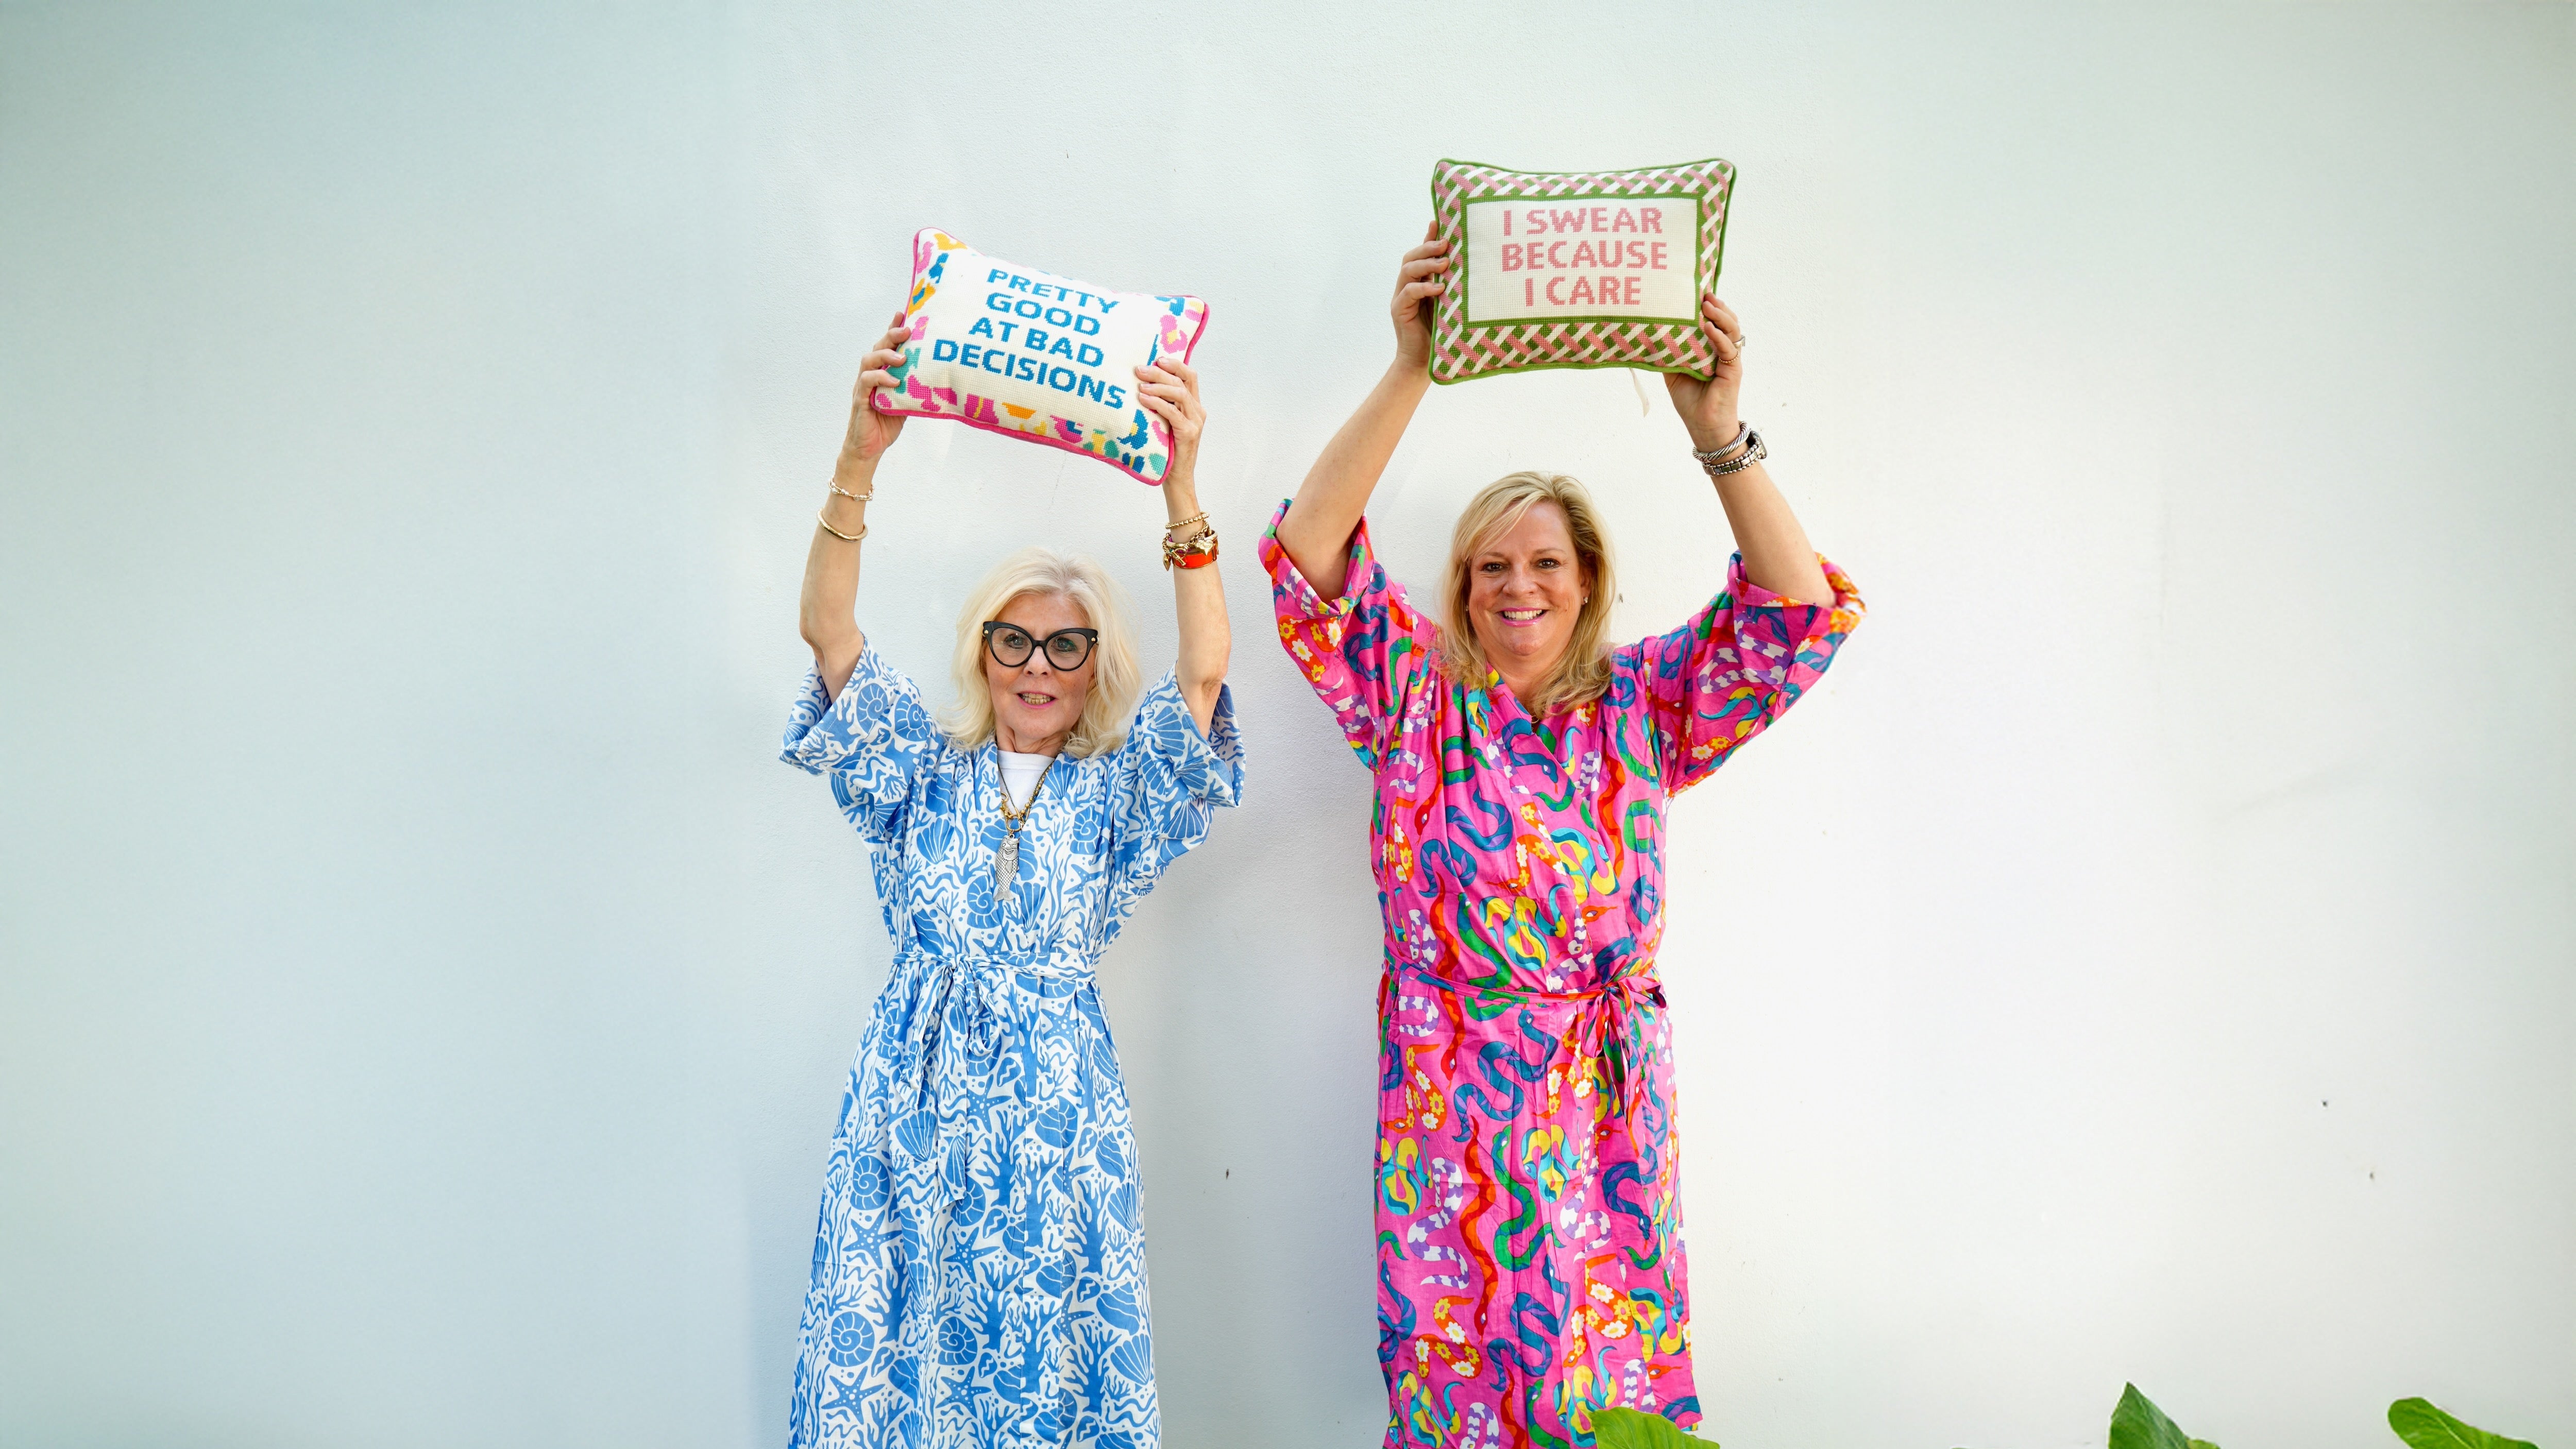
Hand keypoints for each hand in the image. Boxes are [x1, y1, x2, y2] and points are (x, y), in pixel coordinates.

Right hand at [843, 310, 911, 465]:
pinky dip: (880, 378)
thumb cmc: (888, 422)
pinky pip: (867, 382)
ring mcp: (863, 386)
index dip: (893, 328)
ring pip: (869, 360)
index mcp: (883, 372)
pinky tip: (893, 379)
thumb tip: (939, 373)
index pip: (887, 345)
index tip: (904, 314)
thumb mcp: (907, 400)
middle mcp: (871, 375)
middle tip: (907, 330)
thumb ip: (915, 385)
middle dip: (892, 336)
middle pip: (878, 347)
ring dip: (886, 355)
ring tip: (902, 357)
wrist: (871, 447)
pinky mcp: (860, 399)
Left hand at [1134, 357, 1205, 482]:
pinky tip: (1144, 399)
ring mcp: (1195, 422)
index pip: (1189, 376)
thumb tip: (1139, 385)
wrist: (1176, 477)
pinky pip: (1174, 413)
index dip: (1175, 364)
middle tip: (1139, 370)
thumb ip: (1161, 405)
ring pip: (1180, 394)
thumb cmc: (1166, 449)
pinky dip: (1158, 403)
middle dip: (1160, 373)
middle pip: (1182, 382)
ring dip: (1158, 387)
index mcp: (1194, 405)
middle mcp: (1198, 411)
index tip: (1157, 359)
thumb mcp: (1163, 422)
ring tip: (1140, 385)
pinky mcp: (1189, 433)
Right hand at [1392, 222, 1448, 371]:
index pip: (1421, 253)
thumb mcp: (1451, 303)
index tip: (1440, 223)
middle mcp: (1407, 286)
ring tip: (1445, 263)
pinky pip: (1408, 293)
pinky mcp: (1399, 311)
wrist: (1425, 362)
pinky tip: (1439, 287)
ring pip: (1407, 271)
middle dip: (1428, 247)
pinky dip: (1423, 288)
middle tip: (1447, 244)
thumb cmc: (1442, 332)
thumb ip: (1453, 284)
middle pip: (1411, 257)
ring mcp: (1401, 298)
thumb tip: (1468, 264)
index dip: (1428, 237)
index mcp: (1419, 281)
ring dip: (1426, 264)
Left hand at [1664, 294, 1745, 450]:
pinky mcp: (1733, 370)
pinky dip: (1719, 336)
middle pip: (1726, 320)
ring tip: (1707, 304)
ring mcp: (1730, 359)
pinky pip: (1728, 349)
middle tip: (1703, 291)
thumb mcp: (1672, 371)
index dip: (1708, 305)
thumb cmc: (1690, 400)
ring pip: (1731, 329)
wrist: (1702, 426)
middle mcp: (1723, 349)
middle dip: (1716, 304)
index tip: (1697, 289)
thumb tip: (1647, 334)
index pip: (1714, 320)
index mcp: (1711, 347)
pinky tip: (1708, 327)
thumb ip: (1667, 352)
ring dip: (1720, 315)